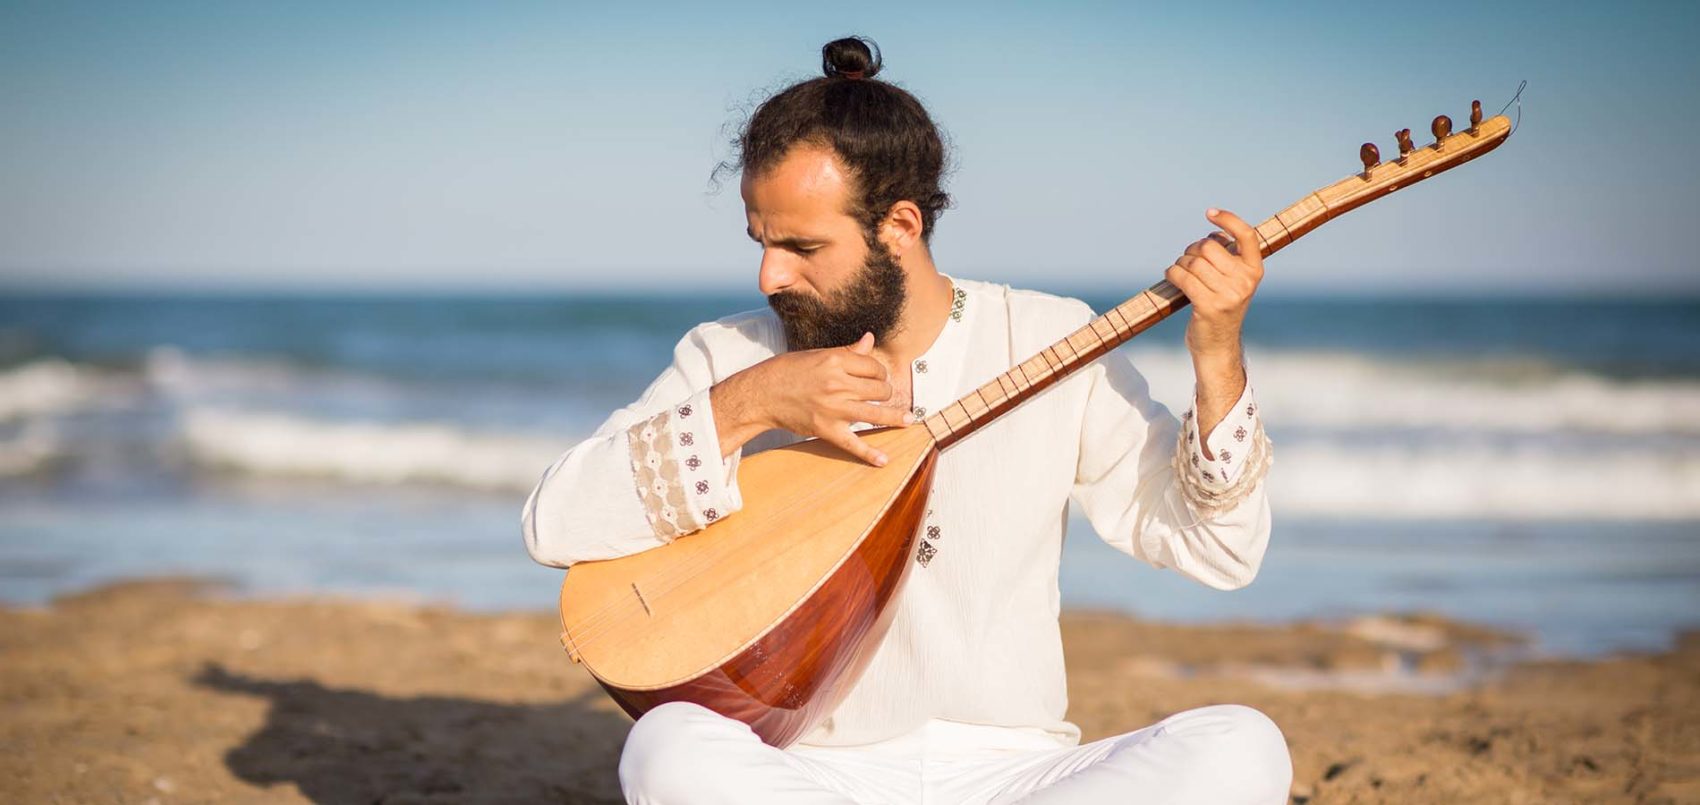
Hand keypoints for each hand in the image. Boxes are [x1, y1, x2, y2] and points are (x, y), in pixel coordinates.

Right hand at [712, 332, 913, 466]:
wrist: (762, 394)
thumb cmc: (788, 371)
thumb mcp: (818, 355)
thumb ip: (848, 351)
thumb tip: (869, 339)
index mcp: (836, 362)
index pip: (874, 367)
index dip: (878, 373)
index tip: (875, 377)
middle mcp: (838, 384)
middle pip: (880, 389)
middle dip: (885, 392)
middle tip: (880, 395)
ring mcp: (833, 409)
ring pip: (876, 413)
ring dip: (895, 418)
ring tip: (908, 420)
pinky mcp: (826, 429)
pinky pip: (853, 444)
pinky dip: (869, 454)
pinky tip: (883, 460)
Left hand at [1165, 208, 1264, 359]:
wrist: (1217, 346)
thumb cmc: (1221, 308)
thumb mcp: (1233, 283)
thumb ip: (1229, 260)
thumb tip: (1215, 235)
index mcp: (1255, 271)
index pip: (1247, 235)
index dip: (1228, 219)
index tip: (1209, 213)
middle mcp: (1245, 282)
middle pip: (1209, 246)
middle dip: (1192, 250)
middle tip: (1188, 261)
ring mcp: (1228, 295)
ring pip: (1193, 262)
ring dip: (1180, 264)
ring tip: (1181, 273)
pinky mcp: (1208, 306)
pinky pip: (1183, 277)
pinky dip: (1172, 273)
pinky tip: (1172, 276)